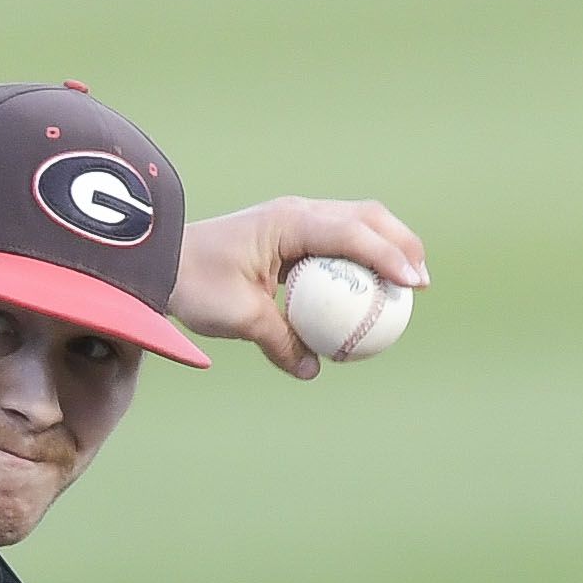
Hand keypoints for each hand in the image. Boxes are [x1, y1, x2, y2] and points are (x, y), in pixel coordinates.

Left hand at [170, 197, 427, 379]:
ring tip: (407, 282)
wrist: (161, 262)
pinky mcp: (290, 233)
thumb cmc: (196, 284)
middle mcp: (299, 213)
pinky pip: (337, 240)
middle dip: (402, 245)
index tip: (413, 284)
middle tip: (421, 283)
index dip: (388, 257)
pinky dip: (360, 258)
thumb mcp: (239, 318)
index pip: (353, 234)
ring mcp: (296, 219)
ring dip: (385, 248)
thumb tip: (313, 369)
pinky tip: (369, 287)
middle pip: (368, 218)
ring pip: (357, 224)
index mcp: (291, 223)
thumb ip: (281, 341)